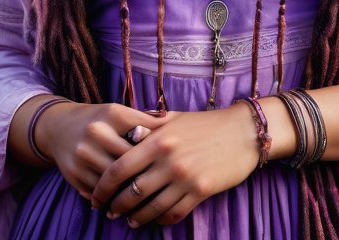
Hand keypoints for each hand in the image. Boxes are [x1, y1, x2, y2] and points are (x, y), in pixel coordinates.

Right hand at [38, 102, 166, 202]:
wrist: (58, 127)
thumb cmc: (99, 120)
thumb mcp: (119, 112)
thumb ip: (144, 120)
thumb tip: (173, 125)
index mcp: (113, 114)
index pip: (143, 137)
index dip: (157, 151)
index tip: (169, 161)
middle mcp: (96, 132)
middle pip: (129, 161)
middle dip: (144, 174)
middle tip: (160, 185)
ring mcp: (83, 154)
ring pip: (114, 181)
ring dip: (128, 192)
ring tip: (144, 198)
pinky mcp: (73, 173)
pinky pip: (98, 192)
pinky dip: (111, 198)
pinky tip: (122, 200)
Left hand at [89, 105, 259, 227]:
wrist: (242, 132)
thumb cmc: (205, 123)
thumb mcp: (174, 117)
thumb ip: (149, 124)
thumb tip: (125, 130)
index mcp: (158, 138)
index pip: (120, 167)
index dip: (103, 185)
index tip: (96, 195)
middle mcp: (168, 159)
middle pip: (131, 191)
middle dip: (115, 205)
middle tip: (108, 211)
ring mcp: (185, 177)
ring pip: (151, 207)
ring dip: (135, 217)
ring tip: (128, 220)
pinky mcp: (201, 191)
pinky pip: (174, 213)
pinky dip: (160, 220)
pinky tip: (154, 220)